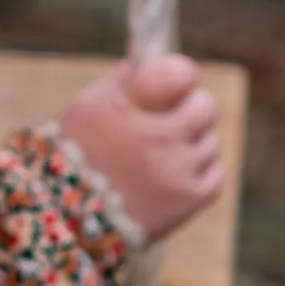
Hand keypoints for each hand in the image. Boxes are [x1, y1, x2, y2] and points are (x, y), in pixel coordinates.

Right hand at [58, 54, 223, 242]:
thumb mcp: (86, 108)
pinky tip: (174, 176)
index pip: (180, 73)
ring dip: (192, 145)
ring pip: (210, 142)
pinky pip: (215, 172)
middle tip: (169, 123)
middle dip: (189, 111)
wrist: (69, 220)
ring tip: (161, 160)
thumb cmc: (73, 157)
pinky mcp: (193, 198)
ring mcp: (180, 169)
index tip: (176, 82)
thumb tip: (145, 65)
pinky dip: (200, 171)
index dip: (181, 76)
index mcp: (131, 107)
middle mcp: (161, 136)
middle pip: (205, 108)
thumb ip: (121, 83)